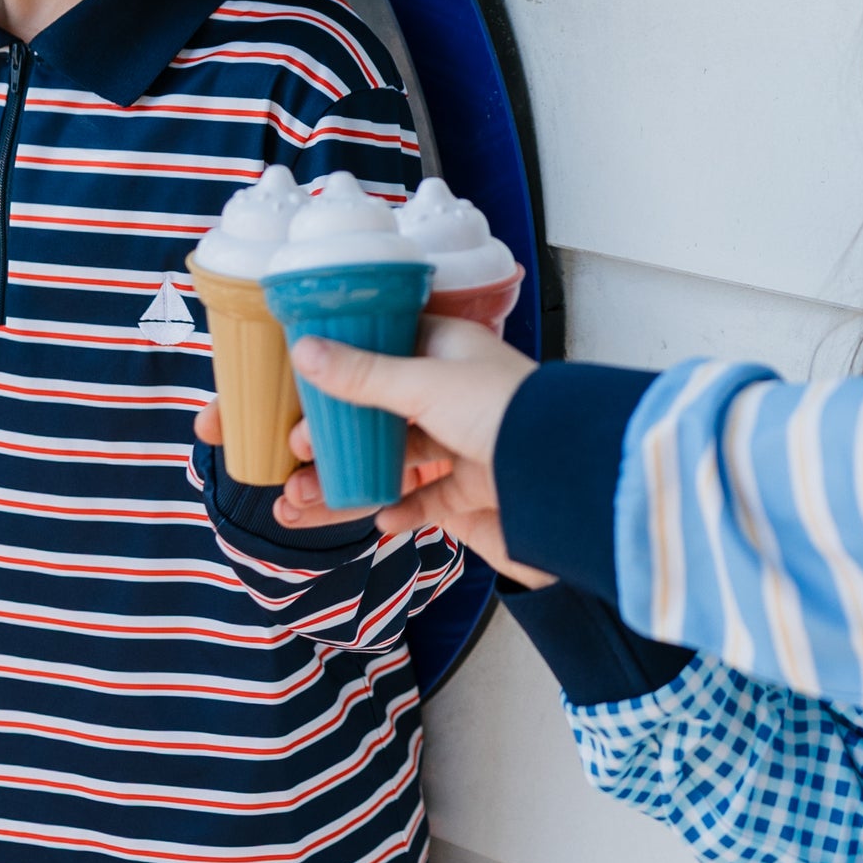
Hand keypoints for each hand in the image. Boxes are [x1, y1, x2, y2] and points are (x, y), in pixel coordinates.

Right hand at [269, 318, 544, 581]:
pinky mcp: (473, 491)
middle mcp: (455, 393)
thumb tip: (305, 351)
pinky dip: (399, 509)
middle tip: (296, 448)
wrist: (566, 476)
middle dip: (335, 432)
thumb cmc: (507, 409)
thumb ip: (364, 374)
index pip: (387, 346)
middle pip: (382, 410)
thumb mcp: (425, 383)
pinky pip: (426, 500)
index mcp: (449, 351)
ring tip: (306, 495)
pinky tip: (379, 517)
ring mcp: (464, 443)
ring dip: (351, 475)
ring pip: (396, 458)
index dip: (342, 363)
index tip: (300, 381)